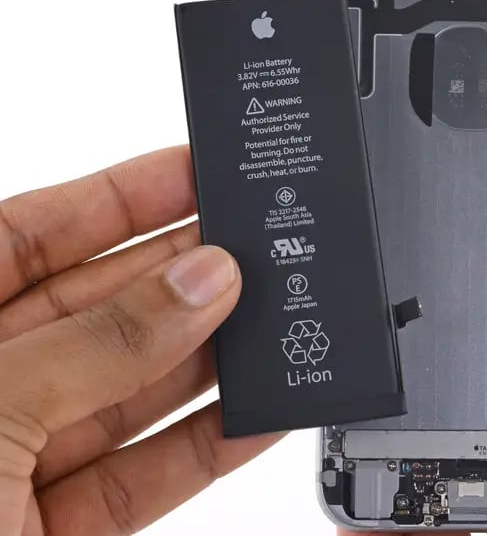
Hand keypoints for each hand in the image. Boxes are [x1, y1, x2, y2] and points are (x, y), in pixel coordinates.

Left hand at [0, 147, 283, 535]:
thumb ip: (97, 345)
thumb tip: (197, 282)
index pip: (26, 236)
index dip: (114, 196)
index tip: (194, 171)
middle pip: (97, 310)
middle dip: (181, 277)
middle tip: (256, 247)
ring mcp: (16, 464)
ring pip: (133, 392)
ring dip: (211, 359)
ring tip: (276, 320)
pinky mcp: (58, 530)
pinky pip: (148, 474)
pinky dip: (211, 446)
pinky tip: (259, 412)